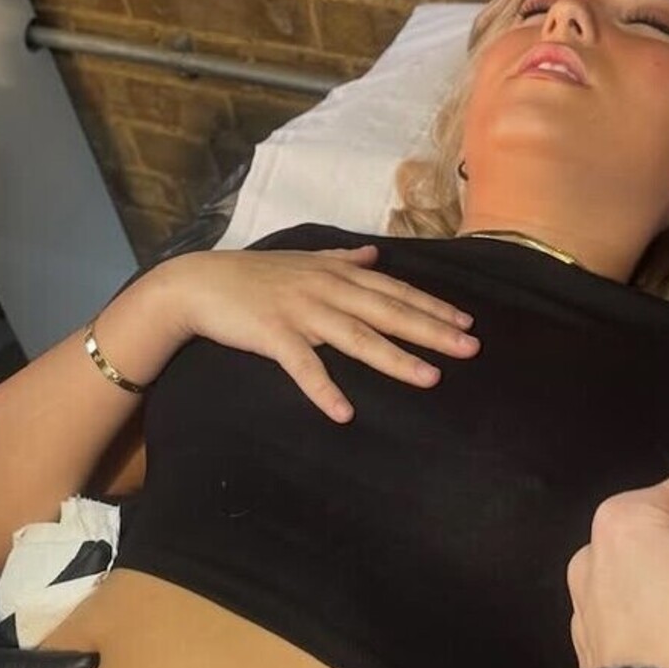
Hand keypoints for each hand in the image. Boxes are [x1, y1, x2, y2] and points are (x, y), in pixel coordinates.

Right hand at [155, 245, 480, 421]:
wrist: (198, 283)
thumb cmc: (252, 276)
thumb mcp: (303, 260)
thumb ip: (341, 258)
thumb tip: (374, 255)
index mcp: (336, 273)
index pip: (394, 291)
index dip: (431, 306)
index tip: (467, 321)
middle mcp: (326, 289)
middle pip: (388, 312)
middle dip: (431, 330)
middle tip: (470, 347)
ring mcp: (301, 312)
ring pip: (356, 337)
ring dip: (394, 359)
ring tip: (429, 379)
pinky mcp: (273, 335)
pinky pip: (303, 367)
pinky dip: (323, 389)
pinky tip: (344, 413)